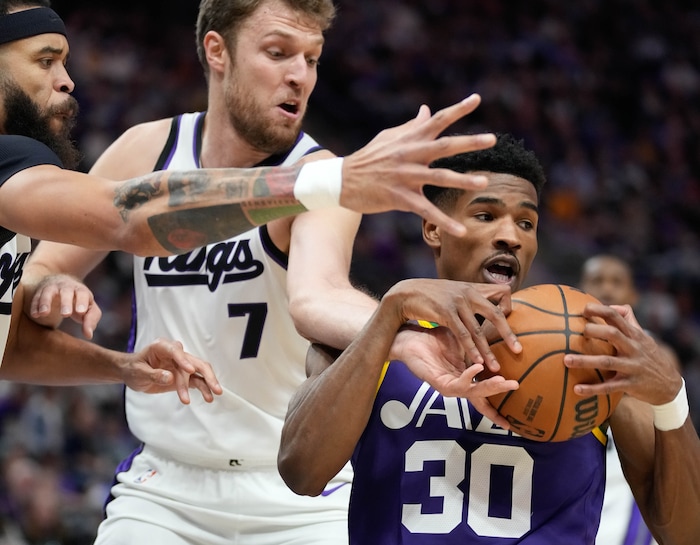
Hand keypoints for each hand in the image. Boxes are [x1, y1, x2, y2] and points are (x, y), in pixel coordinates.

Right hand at [28, 274, 101, 338]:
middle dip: (66, 302)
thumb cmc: (79, 301)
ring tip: (45, 313)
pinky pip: (36, 297)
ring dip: (46, 302)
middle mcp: (67, 287)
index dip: (82, 302)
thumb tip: (89, 335)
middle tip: (66, 314)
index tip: (80, 312)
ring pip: (48, 292)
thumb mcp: (89, 309)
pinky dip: (35, 305)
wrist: (63, 285)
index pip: (83, 294)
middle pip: (66, 292)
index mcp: (81, 291)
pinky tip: (35, 315)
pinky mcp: (40, 292)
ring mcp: (52, 288)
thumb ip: (91, 320)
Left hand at [119, 338, 222, 403]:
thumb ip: (154, 374)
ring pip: (200, 372)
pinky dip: (203, 389)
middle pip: (195, 362)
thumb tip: (170, 378)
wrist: (133, 373)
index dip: (184, 361)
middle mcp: (176, 354)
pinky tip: (208, 397)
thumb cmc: (134, 368)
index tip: (190, 371)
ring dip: (206, 384)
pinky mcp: (184, 375)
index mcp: (162, 347)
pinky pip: (196, 381)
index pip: (176, 351)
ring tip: (210, 398)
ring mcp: (182, 364)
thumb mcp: (138, 372)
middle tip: (214, 387)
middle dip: (206, 375)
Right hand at [340, 94, 494, 236]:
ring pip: (439, 177)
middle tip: (491, 139)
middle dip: (468, 142)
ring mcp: (406, 176)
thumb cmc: (368, 158)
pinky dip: (444, 222)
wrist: (342, 180)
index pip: (437, 120)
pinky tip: (461, 231)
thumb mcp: (388, 137)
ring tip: (484, 182)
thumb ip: (412, 126)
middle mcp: (410, 154)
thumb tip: (427, 109)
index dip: (458, 109)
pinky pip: (426, 211)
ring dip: (462, 180)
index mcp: (410, 139)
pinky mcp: (400, 198)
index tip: (477, 99)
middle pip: (444, 146)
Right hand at [386, 278, 521, 369]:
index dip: (508, 307)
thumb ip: (469, 297)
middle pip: (496, 314)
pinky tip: (476, 361)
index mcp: (473, 288)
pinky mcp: (446, 313)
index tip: (508, 324)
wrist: (405, 292)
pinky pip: (463, 334)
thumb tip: (482, 305)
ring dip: (487, 350)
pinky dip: (471, 349)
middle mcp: (468, 293)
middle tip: (518, 350)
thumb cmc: (429, 294)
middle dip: (508, 334)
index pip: (503, 293)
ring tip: (496, 367)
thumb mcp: (454, 291)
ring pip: (478, 330)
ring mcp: (457, 303)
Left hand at [392, 325, 518, 428]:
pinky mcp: (438, 383)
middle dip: (500, 393)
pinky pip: (457, 383)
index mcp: (467, 376)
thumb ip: (480, 341)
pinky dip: (469, 376)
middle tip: (518, 387)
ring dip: (489, 387)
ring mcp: (449, 386)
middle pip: (483, 396)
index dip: (500, 400)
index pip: (486, 390)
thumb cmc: (435, 339)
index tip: (517, 408)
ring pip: (473, 392)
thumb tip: (501, 327)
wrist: (410, 339)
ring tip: (504, 382)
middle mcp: (459, 384)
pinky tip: (478, 368)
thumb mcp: (463, 340)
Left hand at [564, 303, 682, 404]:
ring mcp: (632, 367)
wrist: (670, 385)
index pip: (617, 317)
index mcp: (634, 335)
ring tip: (566, 360)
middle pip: (613, 335)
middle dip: (594, 331)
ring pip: (607, 362)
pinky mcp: (630, 385)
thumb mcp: (643, 337)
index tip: (584, 309)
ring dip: (585, 361)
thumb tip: (611, 306)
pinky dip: (593, 389)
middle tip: (578, 332)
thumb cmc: (649, 356)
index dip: (600, 310)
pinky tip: (576, 389)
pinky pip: (609, 387)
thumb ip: (629, 319)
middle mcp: (633, 348)